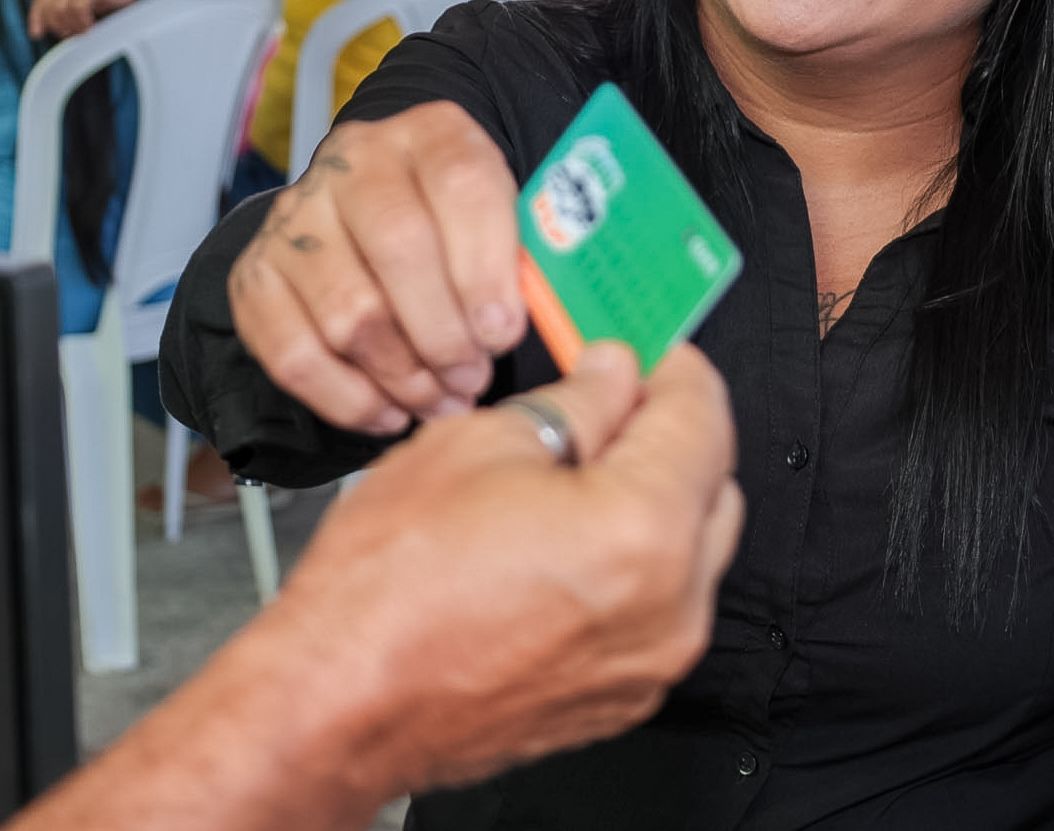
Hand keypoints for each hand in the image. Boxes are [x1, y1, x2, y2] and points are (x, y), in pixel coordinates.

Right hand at [9, 341, 744, 829]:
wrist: (340, 701)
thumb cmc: (388, 588)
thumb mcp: (479, 444)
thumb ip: (573, 401)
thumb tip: (611, 376)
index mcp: (642, 530)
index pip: (702, 416)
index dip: (673, 368)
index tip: (648, 353)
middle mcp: (668, 606)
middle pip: (712, 485)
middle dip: (668, 434)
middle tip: (607, 402)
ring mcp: (648, 662)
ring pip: (690, 552)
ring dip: (653, 501)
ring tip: (573, 474)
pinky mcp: (621, 697)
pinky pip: (657, 609)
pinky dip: (632, 565)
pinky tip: (564, 539)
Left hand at [29, 0, 146, 39]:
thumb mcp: (83, 2)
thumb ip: (65, 11)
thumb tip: (44, 30)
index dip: (36, 18)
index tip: (36, 34)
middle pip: (49, 8)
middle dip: (60, 27)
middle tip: (75, 34)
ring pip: (61, 10)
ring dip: (74, 26)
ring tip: (86, 30)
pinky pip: (77, 9)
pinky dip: (83, 23)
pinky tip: (92, 26)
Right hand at [228, 102, 524, 434]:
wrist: (367, 213)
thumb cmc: (454, 229)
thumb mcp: (503, 219)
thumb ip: (527, 261)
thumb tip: (554, 328)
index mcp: (431, 134)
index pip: (461, 184)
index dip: (486, 268)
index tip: (504, 334)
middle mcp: (353, 163)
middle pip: (398, 247)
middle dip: (445, 334)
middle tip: (472, 380)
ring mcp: (295, 219)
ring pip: (349, 312)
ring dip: (404, 376)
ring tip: (440, 400)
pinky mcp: (255, 277)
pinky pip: (294, 355)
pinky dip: (348, 400)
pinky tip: (389, 412)